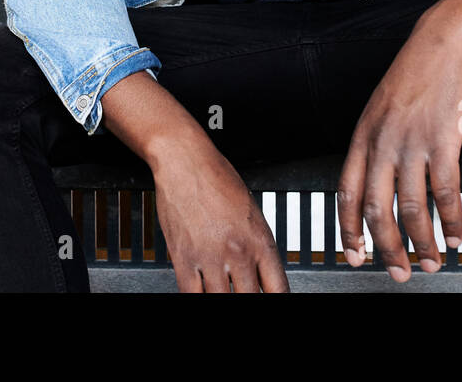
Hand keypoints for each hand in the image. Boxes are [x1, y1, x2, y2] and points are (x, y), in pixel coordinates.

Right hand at [152, 140, 289, 292]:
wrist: (186, 160)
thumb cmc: (217, 178)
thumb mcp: (252, 211)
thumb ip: (257, 245)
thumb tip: (260, 272)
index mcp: (260, 240)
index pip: (278, 289)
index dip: (276, 300)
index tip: (271, 299)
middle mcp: (238, 252)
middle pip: (250, 299)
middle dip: (249, 300)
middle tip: (244, 293)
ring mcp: (210, 257)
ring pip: (220, 301)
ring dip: (222, 299)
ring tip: (222, 291)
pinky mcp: (183, 258)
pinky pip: (191, 294)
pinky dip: (197, 298)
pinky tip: (202, 292)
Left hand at [336, 0, 461, 280]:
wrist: (442, 39)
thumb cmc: (414, 72)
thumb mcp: (379, 109)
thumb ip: (375, 145)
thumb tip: (376, 184)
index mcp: (363, 136)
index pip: (346, 194)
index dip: (349, 230)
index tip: (355, 256)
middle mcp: (382, 141)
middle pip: (376, 208)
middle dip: (387, 248)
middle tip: (400, 272)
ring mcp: (412, 141)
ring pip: (412, 206)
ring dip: (423, 241)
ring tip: (434, 260)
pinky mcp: (444, 138)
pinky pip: (446, 190)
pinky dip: (453, 218)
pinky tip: (458, 233)